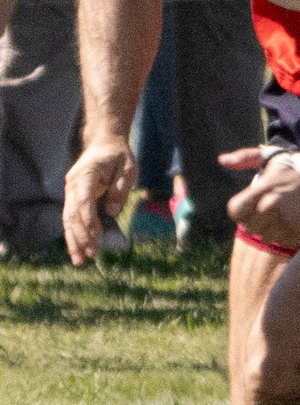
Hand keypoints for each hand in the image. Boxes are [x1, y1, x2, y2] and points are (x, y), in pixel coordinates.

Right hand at [63, 137, 136, 265]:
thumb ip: (120, 189)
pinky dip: (73, 235)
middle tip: (92, 254)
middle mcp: (73, 184)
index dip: (89, 219)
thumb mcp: (128, 169)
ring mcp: (70, 191)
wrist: (104, 144)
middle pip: (72, 213)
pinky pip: (70, 218)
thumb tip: (111, 212)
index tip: (97, 235)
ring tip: (79, 260)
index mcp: (87, 174)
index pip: (84, 199)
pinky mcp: (73, 197)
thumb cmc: (118, 156)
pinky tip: (77, 250)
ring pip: (67, 219)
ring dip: (73, 240)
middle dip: (81, 235)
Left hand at [220, 148, 299, 251]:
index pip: (235, 211)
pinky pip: (282, 242)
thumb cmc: (296, 166)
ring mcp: (287, 221)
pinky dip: (285, 236)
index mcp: (263, 189)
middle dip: (255, 221)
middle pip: (248, 228)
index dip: (239, 211)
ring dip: (270, 230)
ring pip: (265, 237)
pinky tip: (292, 223)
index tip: (248, 207)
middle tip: (267, 212)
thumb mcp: (270, 156)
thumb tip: (221, 161)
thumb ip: (244, 158)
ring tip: (280, 218)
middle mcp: (272, 207)